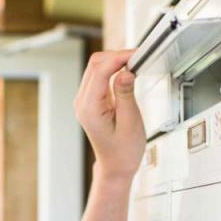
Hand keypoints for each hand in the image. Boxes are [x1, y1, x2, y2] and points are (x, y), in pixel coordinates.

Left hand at [73, 50, 146, 180]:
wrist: (116, 166)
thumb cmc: (124, 151)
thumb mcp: (130, 122)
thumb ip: (126, 95)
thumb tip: (125, 72)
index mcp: (89, 108)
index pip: (99, 70)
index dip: (118, 57)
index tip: (136, 54)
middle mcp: (83, 102)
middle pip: (95, 64)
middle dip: (116, 56)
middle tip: (138, 57)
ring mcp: (85, 100)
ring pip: (96, 67)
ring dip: (115, 61)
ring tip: (134, 63)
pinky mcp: (91, 100)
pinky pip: (99, 76)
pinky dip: (113, 69)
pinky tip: (126, 71)